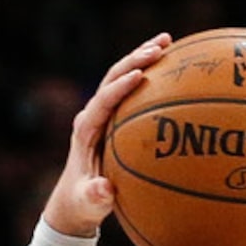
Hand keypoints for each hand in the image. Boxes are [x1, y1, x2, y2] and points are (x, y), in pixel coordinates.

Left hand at [42, 35, 171, 238]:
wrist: (75, 200)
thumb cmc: (84, 203)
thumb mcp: (89, 203)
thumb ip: (96, 196)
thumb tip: (104, 190)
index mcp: (86, 129)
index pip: (103, 100)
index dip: (121, 86)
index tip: (141, 75)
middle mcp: (92, 114)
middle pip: (113, 77)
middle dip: (135, 59)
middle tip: (160, 46)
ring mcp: (102, 113)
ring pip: (121, 77)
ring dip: (142, 58)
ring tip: (167, 41)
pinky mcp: (112, 117)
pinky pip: (131, 91)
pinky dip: (148, 75)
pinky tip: (170, 66)